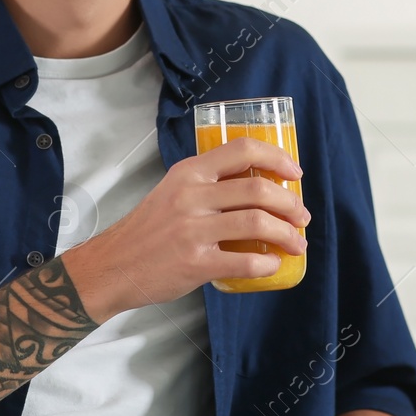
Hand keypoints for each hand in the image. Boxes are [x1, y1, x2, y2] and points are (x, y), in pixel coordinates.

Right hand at [59, 136, 309, 321]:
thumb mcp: (172, 192)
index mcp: (189, 173)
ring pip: (257, 223)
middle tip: (302, 217)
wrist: (113, 266)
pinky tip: (272, 265)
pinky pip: (244, 261)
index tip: (294, 172)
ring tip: (297, 243)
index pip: (242, 149)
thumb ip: (207, 185)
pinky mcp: (194, 263)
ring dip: (287, 234)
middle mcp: (191, 196)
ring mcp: (193, 230)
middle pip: (258, 188)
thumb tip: (256, 187)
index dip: (276, 158)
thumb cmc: (148, 231)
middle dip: (290, 203)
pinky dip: (267, 264)